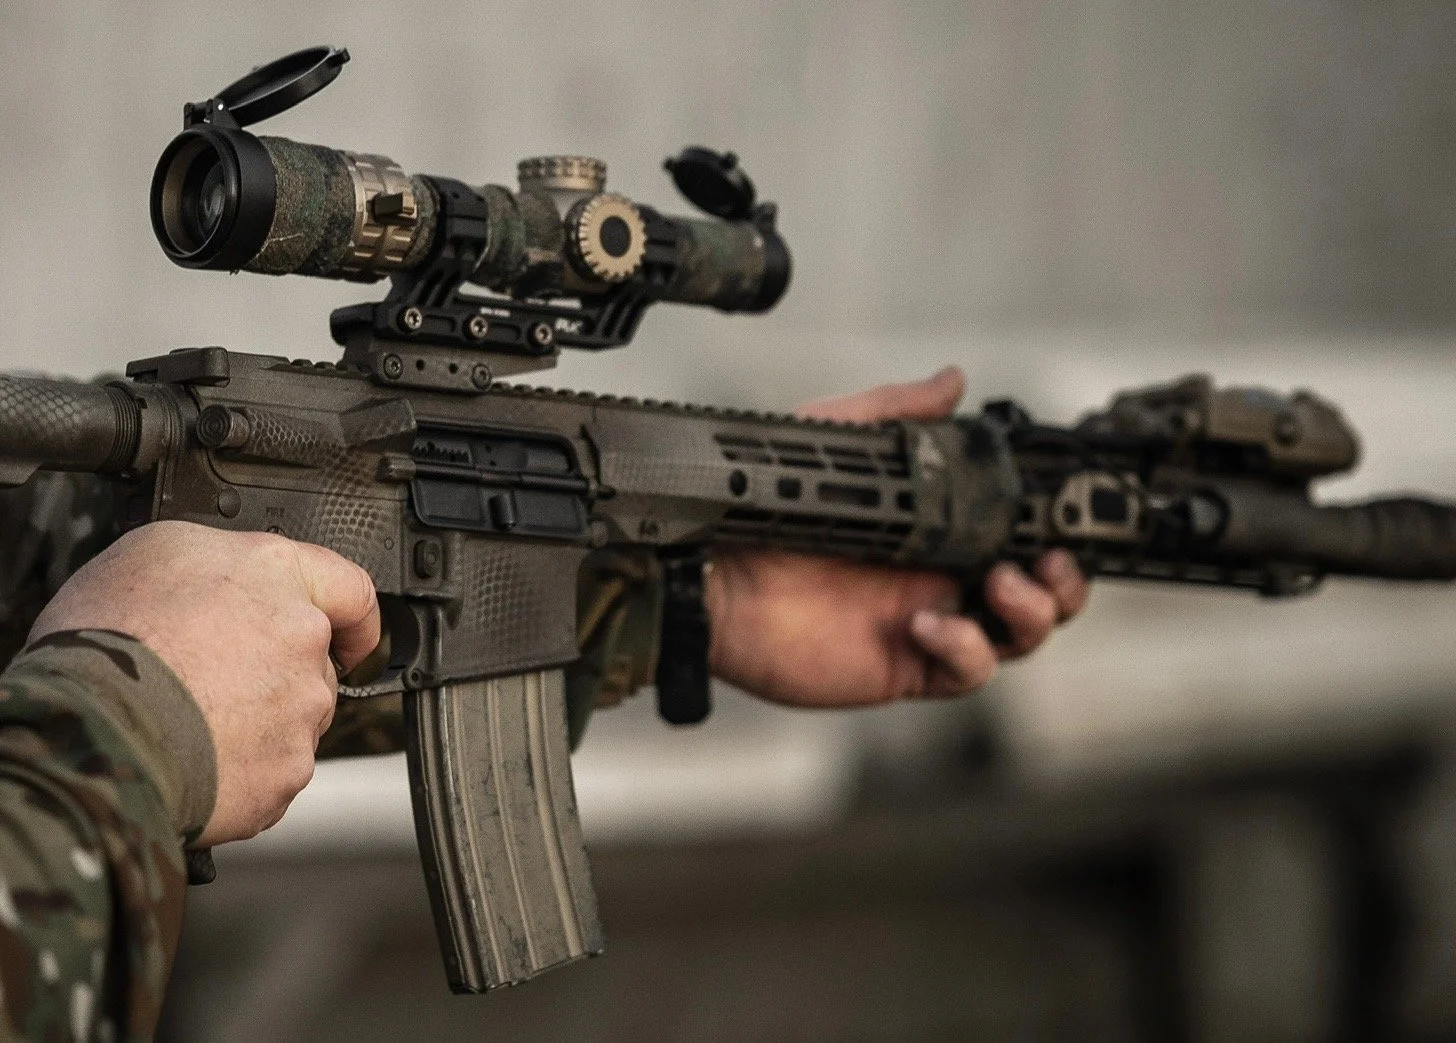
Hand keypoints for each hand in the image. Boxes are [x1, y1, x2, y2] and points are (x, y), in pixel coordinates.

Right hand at [29, 521, 378, 844]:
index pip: (349, 588)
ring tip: (185, 722)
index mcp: (274, 574)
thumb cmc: (104, 640)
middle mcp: (303, 639)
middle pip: (312, 662)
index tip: (353, 637)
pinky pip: (270, 775)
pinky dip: (238, 773)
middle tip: (206, 682)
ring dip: (255, 725)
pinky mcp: (286, 773)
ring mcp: (301, 711)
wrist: (88, 730)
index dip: (352, 617)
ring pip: (292, 720)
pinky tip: (191, 759)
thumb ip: (218, 563)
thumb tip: (227, 580)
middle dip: (272, 675)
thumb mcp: (152, 553)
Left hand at [706, 367, 1086, 706]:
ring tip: (1001, 583)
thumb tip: (953, 380)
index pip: (1016, 534)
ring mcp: (928, 623)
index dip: (1051, 530)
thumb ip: (897, 413)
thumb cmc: (766, 509)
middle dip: (1063, 581)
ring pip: (1017, 637)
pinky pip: (965, 671)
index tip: (1061, 514)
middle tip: (1049, 561)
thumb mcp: (838, 442)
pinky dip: (967, 649)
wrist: (714, 571)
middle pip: (1038, 592)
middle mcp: (940, 576)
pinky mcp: (905, 665)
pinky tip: (932, 622)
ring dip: (1032, 612)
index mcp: (935, 528)